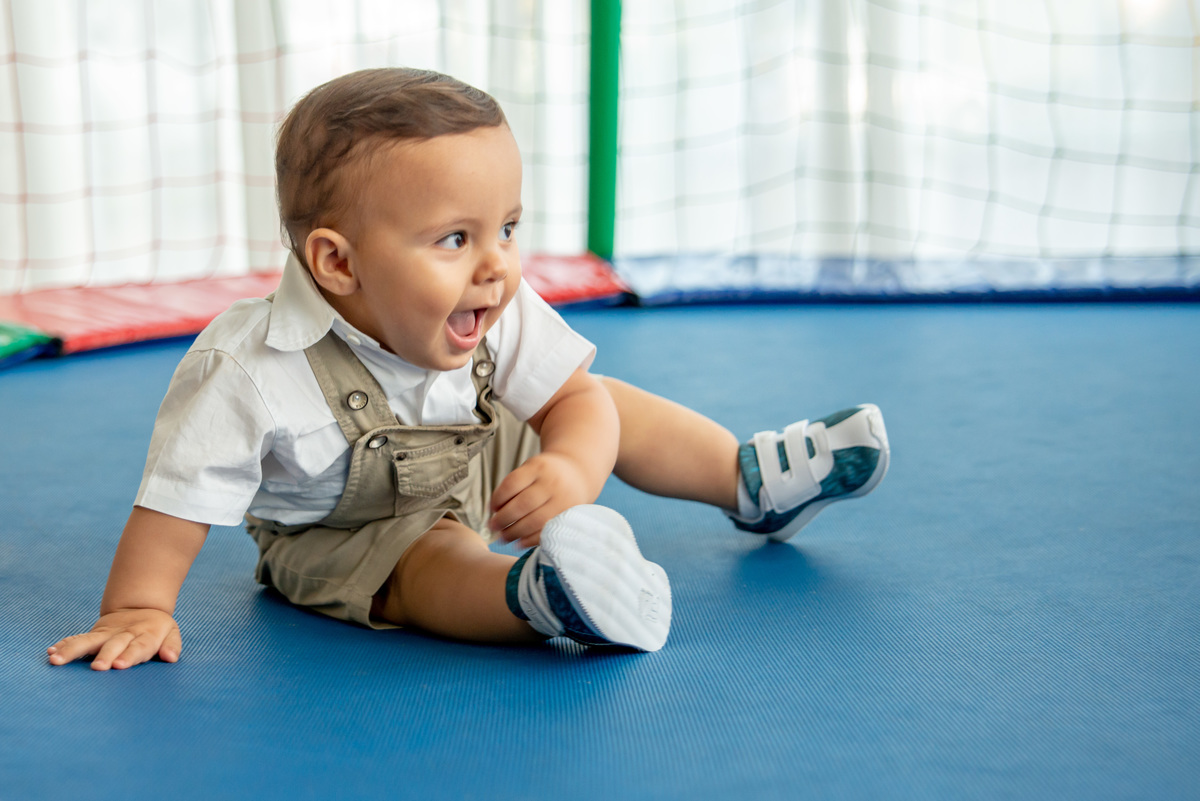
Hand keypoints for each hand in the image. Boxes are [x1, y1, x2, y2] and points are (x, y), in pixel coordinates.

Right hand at [47, 608, 181, 670]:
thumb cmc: (158, 629)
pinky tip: (51, 652)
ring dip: (73, 650)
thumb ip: (172, 645)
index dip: (129, 656)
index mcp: (145, 635)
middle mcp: (123, 634)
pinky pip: (77, 639)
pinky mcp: (94, 634)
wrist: (140, 606)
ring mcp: (106, 634)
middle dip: (105, 656)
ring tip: (57, 660)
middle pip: (113, 645)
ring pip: (88, 641)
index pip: (138, 647)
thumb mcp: (171, 632)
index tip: (120, 665)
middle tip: (97, 668)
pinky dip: (64, 645)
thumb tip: (171, 657)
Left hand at [488, 452, 593, 547]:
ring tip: (503, 537)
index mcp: (538, 468)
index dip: (498, 499)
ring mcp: (563, 501)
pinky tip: (519, 542)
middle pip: (523, 505)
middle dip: (503, 519)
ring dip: (515, 532)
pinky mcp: (568, 517)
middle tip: (492, 526)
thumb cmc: (545, 475)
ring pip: (535, 521)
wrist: (578, 475)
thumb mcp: (530, 469)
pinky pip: (547, 531)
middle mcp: (552, 483)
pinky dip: (530, 540)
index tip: (491, 509)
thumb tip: (494, 512)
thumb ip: (513, 487)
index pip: (512, 484)